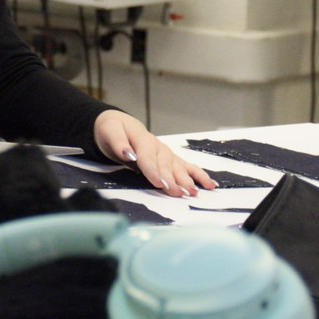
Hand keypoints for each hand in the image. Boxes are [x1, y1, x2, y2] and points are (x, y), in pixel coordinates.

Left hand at [93, 109, 216, 196]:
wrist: (119, 124)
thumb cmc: (113, 129)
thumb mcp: (109, 131)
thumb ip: (118, 143)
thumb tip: (128, 154)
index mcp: (142, 139)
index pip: (147, 158)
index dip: (153, 171)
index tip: (159, 183)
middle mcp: (158, 147)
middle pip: (165, 165)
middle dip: (172, 180)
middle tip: (178, 193)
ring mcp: (166, 153)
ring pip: (178, 168)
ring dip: (187, 180)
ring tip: (193, 192)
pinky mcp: (171, 159)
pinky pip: (187, 166)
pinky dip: (199, 175)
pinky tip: (209, 184)